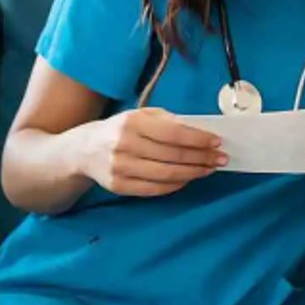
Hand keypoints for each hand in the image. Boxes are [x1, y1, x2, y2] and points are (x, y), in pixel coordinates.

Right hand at [77, 108, 224, 197]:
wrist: (84, 150)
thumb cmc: (120, 130)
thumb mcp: (140, 116)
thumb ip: (167, 121)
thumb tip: (200, 132)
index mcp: (132, 123)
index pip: (174, 133)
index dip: (199, 139)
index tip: (217, 142)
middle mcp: (124, 145)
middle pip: (173, 155)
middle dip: (202, 158)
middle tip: (220, 158)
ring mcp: (121, 168)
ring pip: (167, 175)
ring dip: (193, 173)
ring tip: (208, 169)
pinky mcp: (119, 186)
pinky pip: (155, 189)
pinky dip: (176, 185)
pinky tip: (188, 178)